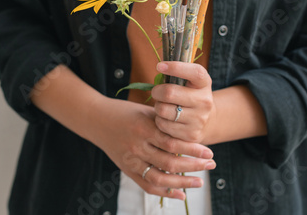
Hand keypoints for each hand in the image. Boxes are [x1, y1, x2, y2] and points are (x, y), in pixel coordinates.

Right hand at [89, 97, 215, 199]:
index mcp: (143, 127)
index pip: (172, 143)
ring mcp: (131, 160)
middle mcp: (137, 146)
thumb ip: (164, 123)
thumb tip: (190, 136)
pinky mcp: (126, 169)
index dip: (193, 150)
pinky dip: (165, 193)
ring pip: (160, 178)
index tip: (209, 152)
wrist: (95, 119)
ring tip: (199, 182)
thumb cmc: (123, 112)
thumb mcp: (145, 111)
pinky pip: (147, 185)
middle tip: (210, 165)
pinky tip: (180, 194)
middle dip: (194, 166)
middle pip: (170, 162)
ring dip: (182, 183)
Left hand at [152, 61, 215, 144]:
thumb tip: (160, 67)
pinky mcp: (191, 135)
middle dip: (157, 91)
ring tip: (163, 106)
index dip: (176, 67)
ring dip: (157, 107)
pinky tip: (166, 119)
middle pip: (169, 93)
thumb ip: (177, 74)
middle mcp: (205, 101)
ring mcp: (199, 120)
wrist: (206, 121)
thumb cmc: (190, 95)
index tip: (159, 66)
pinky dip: (159, 121)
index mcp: (204, 84)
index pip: (195, 72)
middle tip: (157, 92)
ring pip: (163, 110)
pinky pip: (163, 126)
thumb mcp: (190, 81)